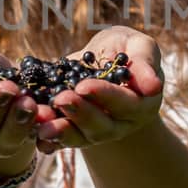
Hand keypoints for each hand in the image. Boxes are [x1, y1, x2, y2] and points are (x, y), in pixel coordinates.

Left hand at [36, 26, 165, 152]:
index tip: (84, 86)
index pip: (126, 104)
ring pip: (80, 137)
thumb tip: (153, 85)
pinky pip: (61, 141)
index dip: (106, 96)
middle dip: (80, 114)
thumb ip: (145, 60)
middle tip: (61, 99)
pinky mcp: (75, 133)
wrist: (104, 62)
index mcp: (141, 103)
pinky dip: (48, 139)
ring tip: (41, 121)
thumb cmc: (124, 50)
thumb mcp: (137, 45)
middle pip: (102, 127)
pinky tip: (34, 134)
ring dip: (60, 131)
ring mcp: (97, 132)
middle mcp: (120, 124)